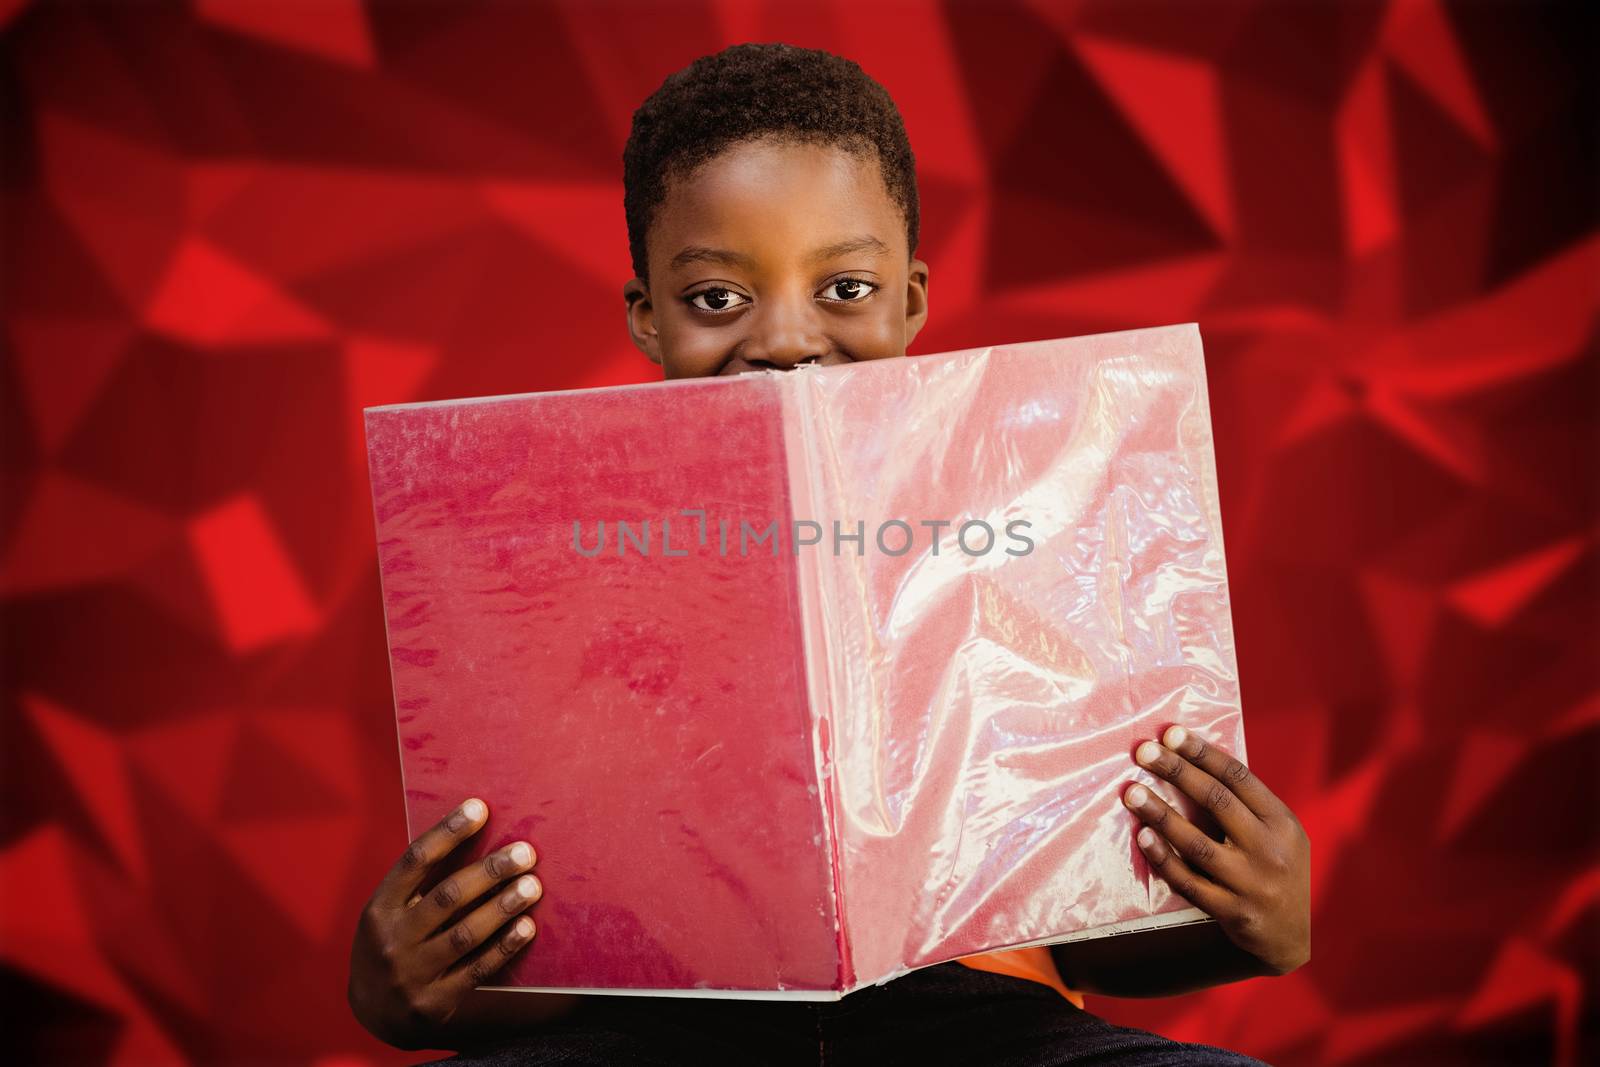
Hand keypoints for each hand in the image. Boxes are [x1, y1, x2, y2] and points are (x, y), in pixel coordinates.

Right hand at [348, 798, 541, 1048]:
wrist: (373, 1012)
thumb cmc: (394, 942)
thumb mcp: (392, 911)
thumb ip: (423, 882)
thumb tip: (477, 832)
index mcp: (380, 907)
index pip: (415, 861)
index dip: (448, 832)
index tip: (480, 807)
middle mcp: (392, 940)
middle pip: (446, 897)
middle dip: (490, 872)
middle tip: (525, 853)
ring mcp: (410, 975)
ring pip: (464, 935)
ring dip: (503, 908)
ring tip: (533, 886)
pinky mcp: (432, 1004)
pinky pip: (475, 971)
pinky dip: (503, 947)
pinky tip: (526, 927)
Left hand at [1123, 726, 1309, 975]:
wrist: (1293, 935)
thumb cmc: (1277, 869)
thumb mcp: (1279, 833)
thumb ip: (1247, 805)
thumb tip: (1193, 759)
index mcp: (1283, 822)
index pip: (1238, 778)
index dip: (1202, 753)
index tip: (1170, 733)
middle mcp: (1270, 850)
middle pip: (1217, 802)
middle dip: (1176, 771)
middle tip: (1142, 751)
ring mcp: (1251, 883)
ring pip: (1197, 843)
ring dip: (1160, 814)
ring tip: (1131, 792)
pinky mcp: (1232, 911)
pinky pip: (1190, 882)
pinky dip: (1164, 858)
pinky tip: (1143, 837)